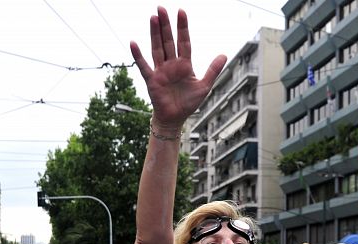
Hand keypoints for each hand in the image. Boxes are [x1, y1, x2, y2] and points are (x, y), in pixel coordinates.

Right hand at [131, 8, 225, 129]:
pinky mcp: (152, 80)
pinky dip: (138, 55)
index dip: (182, 27)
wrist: (174, 119)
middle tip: (161, 8)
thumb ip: (212, 70)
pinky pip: (143, 66)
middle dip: (165, 25)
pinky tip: (134, 43)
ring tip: (153, 18)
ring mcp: (160, 71)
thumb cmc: (188, 103)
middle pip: (168, 41)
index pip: (184, 41)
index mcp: (184, 64)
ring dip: (154, 34)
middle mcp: (171, 64)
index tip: (181, 11)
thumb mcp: (204, 86)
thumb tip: (224, 54)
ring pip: (157, 48)